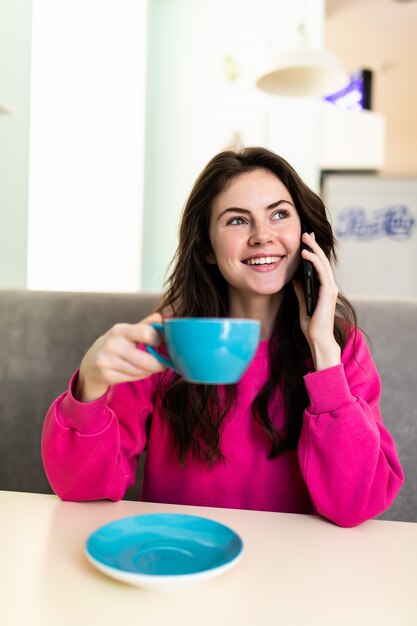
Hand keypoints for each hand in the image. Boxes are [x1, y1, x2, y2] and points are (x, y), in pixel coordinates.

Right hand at [74, 312, 165, 401]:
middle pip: (147, 360)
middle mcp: (112, 345)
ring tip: (149, 367)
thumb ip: (145, 325)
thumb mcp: (126, 332)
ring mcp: (108, 361)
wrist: (90, 363)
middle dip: (159, 364)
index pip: (147, 334)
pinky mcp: (107, 375)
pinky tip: (138, 372)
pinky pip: (133, 378)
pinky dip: (140, 376)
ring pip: (141, 371)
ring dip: (149, 370)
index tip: (162, 344)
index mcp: (120, 330)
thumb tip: (161, 316)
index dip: (159, 340)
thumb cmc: (115, 345)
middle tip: (163, 363)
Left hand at [292, 232, 340, 370]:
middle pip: (322, 261)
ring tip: (305, 237)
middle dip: (314, 245)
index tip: (306, 241)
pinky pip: (321, 272)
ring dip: (314, 248)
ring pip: (323, 263)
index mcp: (324, 288)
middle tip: (306, 233)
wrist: (317, 339)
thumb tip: (294, 278)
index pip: (319, 266)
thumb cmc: (311, 325)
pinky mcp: (328, 292)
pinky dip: (314, 260)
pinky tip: (305, 253)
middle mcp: (330, 286)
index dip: (313, 252)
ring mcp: (330, 288)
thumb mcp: (302, 303)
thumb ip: (300, 290)